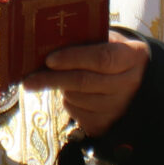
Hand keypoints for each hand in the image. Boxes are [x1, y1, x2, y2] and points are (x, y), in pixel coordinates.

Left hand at [27, 35, 150, 137]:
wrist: (134, 83)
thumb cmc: (111, 55)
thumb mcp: (107, 42)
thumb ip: (86, 41)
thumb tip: (49, 42)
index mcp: (133, 56)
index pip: (102, 58)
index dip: (73, 58)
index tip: (49, 59)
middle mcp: (130, 83)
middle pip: (84, 82)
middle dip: (53, 79)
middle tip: (29, 80)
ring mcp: (120, 106)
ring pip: (78, 98)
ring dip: (60, 89)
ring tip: (55, 79)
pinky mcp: (107, 123)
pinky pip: (77, 113)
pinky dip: (67, 102)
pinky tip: (70, 93)